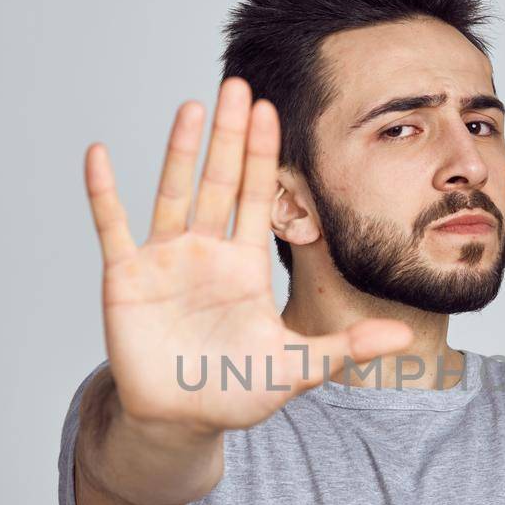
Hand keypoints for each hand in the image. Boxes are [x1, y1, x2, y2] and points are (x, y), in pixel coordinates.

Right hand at [83, 77, 413, 433]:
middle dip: (230, 137)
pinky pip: (112, 228)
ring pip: (172, 193)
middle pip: (219, 182)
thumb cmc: (234, 391)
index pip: (258, 198)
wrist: (181, 419)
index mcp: (245, 265)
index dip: (264, 156)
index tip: (270, 111)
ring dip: (179, 151)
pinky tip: (99, 155)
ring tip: (192, 107)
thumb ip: (345, 349)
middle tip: (237, 85)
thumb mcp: (296, 368)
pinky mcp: (126, 278)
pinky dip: (104, 193)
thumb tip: (404, 340)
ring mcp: (165, 260)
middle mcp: (206, 252)